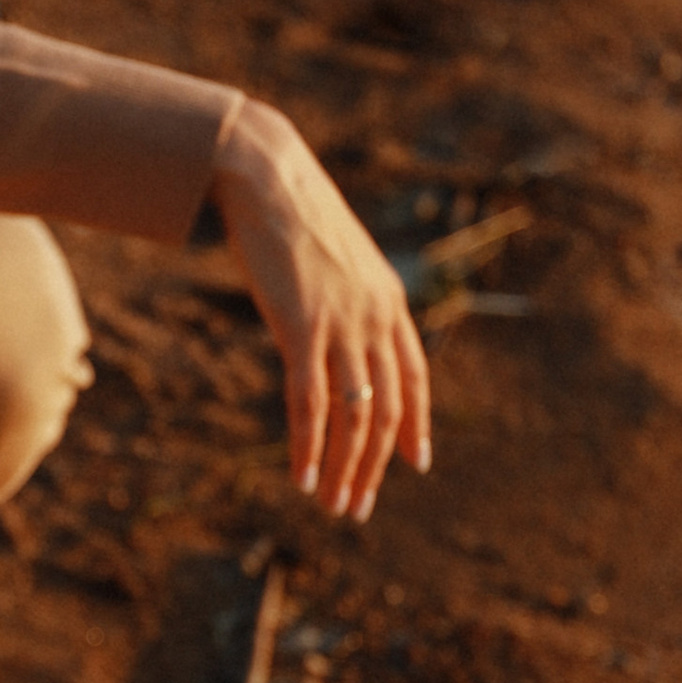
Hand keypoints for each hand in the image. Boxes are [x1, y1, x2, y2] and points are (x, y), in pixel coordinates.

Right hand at [210, 99, 432, 522]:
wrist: (266, 176)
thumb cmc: (291, 213)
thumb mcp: (333, 258)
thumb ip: (345, 296)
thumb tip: (335, 326)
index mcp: (389, 301)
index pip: (414, 379)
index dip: (415, 426)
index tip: (413, 464)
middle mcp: (375, 318)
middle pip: (385, 411)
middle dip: (373, 466)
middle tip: (358, 506)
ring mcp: (342, 325)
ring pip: (353, 417)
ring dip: (344, 468)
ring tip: (333, 504)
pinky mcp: (302, 329)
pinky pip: (310, 404)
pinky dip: (307, 446)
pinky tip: (302, 476)